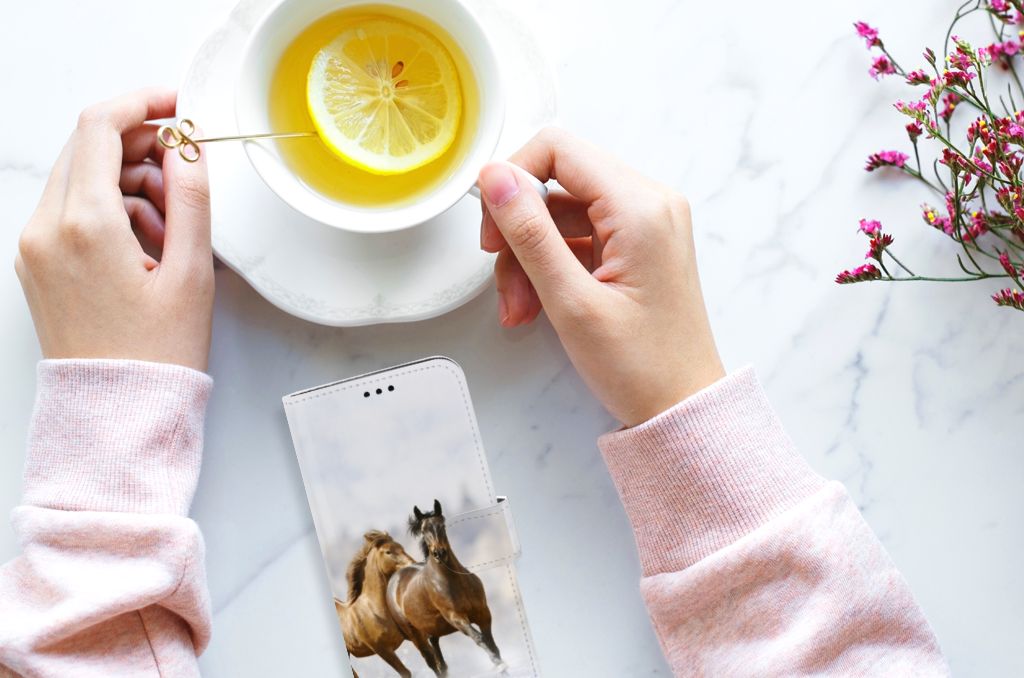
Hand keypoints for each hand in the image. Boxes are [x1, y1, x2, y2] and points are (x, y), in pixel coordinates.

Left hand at [15, 88, 213, 371]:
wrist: (117, 412)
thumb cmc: (156, 354)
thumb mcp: (192, 273)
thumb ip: (192, 198)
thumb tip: (188, 147)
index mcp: (85, 225)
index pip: (101, 127)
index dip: (143, 103)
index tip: (176, 105)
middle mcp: (47, 229)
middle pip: (88, 148)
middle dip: (141, 147)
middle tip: (185, 173)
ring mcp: (35, 246)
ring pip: (81, 178)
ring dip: (129, 182)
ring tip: (173, 228)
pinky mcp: (37, 263)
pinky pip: (72, 210)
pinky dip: (110, 210)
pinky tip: (147, 244)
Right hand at [478, 128, 723, 426]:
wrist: (682, 408)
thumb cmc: (641, 366)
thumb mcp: (571, 301)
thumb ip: (529, 233)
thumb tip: (495, 177)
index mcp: (641, 207)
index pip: (558, 149)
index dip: (513, 179)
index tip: (493, 226)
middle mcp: (649, 203)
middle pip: (557, 182)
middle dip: (519, 230)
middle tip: (503, 278)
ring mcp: (645, 224)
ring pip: (561, 213)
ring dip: (529, 257)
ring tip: (520, 308)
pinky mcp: (637, 245)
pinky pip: (578, 237)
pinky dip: (550, 266)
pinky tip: (537, 306)